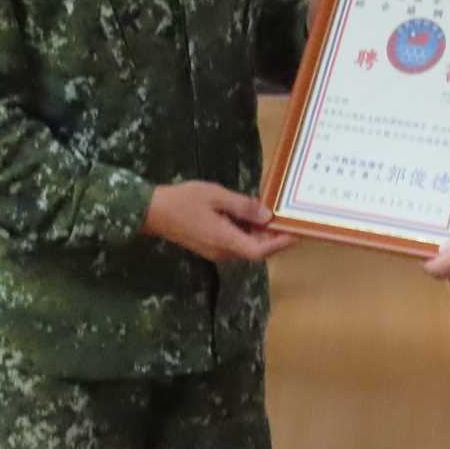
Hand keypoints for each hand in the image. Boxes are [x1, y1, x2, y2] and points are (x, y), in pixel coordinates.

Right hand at [141, 182, 295, 262]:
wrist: (152, 211)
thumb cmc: (184, 200)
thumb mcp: (216, 196)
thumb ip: (243, 206)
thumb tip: (267, 216)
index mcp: (225, 240)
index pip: (260, 250)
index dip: (280, 243)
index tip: (297, 231)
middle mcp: (223, 252)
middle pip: (256, 250)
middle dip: (275, 237)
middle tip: (290, 218)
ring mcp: (215, 251)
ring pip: (246, 246)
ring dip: (261, 234)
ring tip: (276, 214)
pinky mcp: (210, 246)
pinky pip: (235, 243)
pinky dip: (248, 232)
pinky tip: (252, 216)